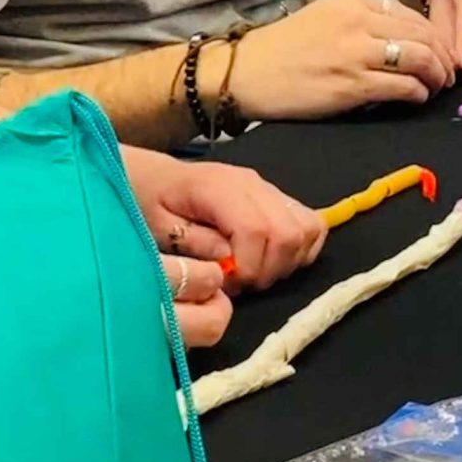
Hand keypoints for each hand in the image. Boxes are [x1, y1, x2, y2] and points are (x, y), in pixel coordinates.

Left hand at [127, 145, 326, 293]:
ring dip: (287, 261)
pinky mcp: (279, 198)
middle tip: (241, 282)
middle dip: (268, 270)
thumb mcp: (158, 226)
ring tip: (255, 272)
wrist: (154, 178)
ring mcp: (270, 189)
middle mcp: (253, 184)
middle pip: (288, 232)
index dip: (248, 266)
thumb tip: (228, 260)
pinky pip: (312, 224)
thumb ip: (193, 242)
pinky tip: (272, 261)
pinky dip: (301, 249)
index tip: (228, 283)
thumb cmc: (149, 203)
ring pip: (307, 228)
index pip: (256, 229)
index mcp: (219, 187)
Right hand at [229, 0, 453, 118]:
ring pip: (420, 58)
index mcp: (355, 0)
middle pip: (423, 35)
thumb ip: (365, 21)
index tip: (440, 54)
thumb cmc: (285, 48)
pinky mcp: (353, 84)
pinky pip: (404, 86)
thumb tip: (405, 38)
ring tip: (436, 87)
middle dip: (443, 56)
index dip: (434, 37)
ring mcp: (357, 52)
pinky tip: (417, 98)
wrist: (245, 72)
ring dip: (436, 75)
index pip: (412, 15)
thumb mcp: (327, 16)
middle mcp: (360, 20)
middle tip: (448, 74)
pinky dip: (419, 93)